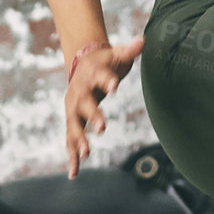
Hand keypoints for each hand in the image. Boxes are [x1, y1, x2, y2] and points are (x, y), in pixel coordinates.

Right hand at [65, 36, 144, 178]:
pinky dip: (71, 156)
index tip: (116, 86)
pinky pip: (70, 141)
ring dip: (79, 139)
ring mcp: (73, 108)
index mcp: (92, 73)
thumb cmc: (105, 61)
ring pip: (74, 125)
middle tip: (104, 127)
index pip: (102, 76)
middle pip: (85, 104)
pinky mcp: (72, 121)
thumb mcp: (116, 54)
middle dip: (93, 115)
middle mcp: (79, 92)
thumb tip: (144, 40)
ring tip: (87, 153)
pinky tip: (73, 174)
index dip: (109, 80)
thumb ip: (129, 50)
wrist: (82, 64)